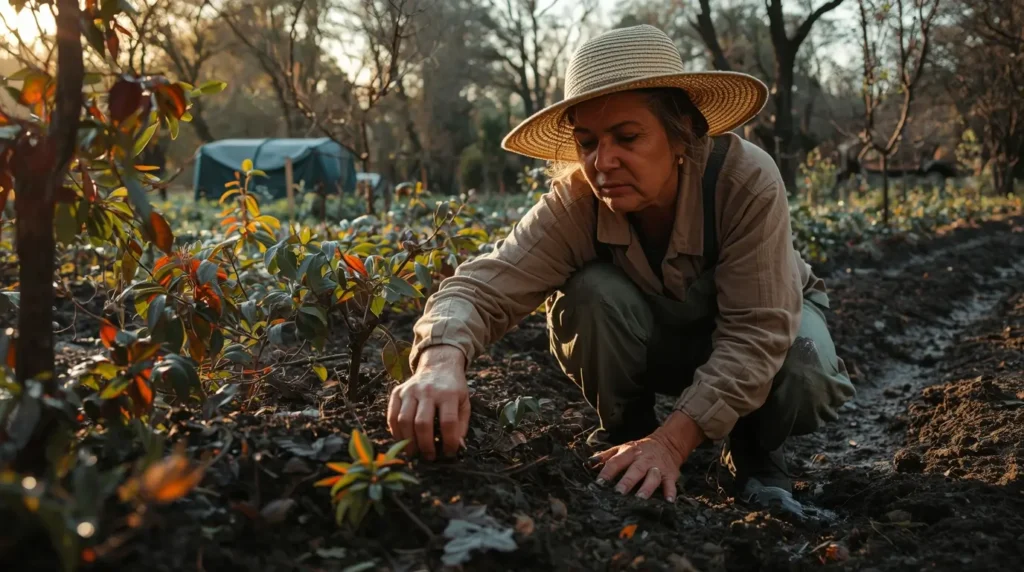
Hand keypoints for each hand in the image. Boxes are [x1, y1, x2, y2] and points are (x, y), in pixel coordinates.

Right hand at [387, 345, 469, 460]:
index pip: (448, 422)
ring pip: (404, 420)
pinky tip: (402, 440)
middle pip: (422, 423)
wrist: (439, 365)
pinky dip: (395, 431)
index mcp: (449, 394)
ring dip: (408, 441)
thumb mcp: (464, 403)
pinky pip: (392, 415)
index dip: (449, 442)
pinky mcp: (398, 392)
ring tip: (413, 452)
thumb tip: (458, 447)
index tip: (449, 453)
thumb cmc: (453, 389)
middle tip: (428, 457)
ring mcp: (410, 390)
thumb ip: (461, 425)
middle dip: (425, 445)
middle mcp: (428, 391)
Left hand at [590, 411, 703, 501]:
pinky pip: (670, 484)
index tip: (599, 483)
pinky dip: (670, 492)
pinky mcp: (670, 475)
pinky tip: (669, 501)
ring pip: (652, 477)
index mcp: (629, 453)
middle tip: (618, 493)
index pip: (616, 462)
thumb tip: (589, 463)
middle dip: (626, 481)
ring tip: (641, 498)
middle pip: (634, 470)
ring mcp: (657, 467)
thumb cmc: (640, 449)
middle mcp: (643, 460)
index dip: (607, 472)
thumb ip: (606, 456)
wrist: (668, 443)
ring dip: (647, 488)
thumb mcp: (623, 448)